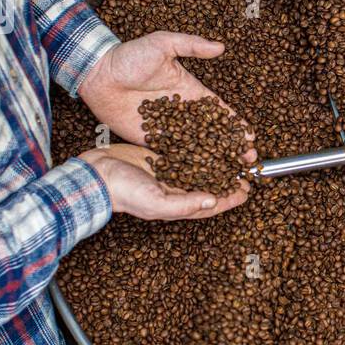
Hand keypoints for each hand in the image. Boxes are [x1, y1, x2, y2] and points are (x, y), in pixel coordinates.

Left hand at [78, 31, 257, 163]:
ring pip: (196, 146)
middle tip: (248, 160)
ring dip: (213, 160)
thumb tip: (220, 47)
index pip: (218, 110)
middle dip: (231, 146)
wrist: (98, 75)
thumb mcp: (162, 43)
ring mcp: (168, 128)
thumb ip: (190, 45)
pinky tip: (201, 177)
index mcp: (190, 91)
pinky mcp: (151, 139)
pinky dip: (188, 165)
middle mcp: (183, 112)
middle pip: (212, 132)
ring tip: (230, 173)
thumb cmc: (128, 56)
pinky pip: (173, 153)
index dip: (234, 122)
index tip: (249, 135)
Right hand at [81, 143, 250, 220]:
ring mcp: (169, 172)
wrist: (96, 173)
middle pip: (210, 184)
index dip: (230, 198)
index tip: (247, 190)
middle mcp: (176, 189)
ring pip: (200, 166)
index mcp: (178, 204)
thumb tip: (213, 201)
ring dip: (217, 161)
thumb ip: (186, 204)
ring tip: (234, 154)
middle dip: (228, 178)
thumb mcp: (157, 203)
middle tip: (247, 170)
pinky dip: (200, 147)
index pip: (211, 203)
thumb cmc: (124, 193)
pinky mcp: (161, 155)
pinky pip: (186, 151)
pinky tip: (211, 140)